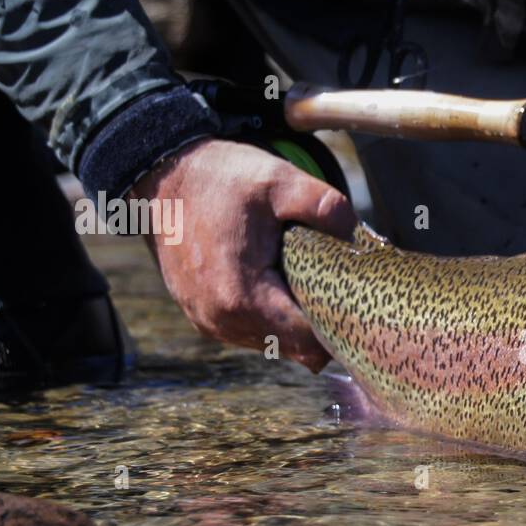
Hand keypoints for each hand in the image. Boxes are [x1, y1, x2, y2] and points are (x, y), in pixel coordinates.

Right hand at [130, 138, 355, 371]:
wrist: (163, 176)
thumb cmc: (223, 179)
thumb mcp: (280, 181)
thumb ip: (326, 207)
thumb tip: (362, 238)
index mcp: (242, 295)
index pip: (310, 339)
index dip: (340, 323)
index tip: (358, 299)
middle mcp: (222, 320)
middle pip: (296, 349)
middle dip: (322, 324)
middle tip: (340, 288)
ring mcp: (209, 324)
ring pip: (275, 345)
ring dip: (296, 323)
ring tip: (307, 282)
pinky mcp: (203, 319)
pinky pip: (252, 334)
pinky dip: (273, 318)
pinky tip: (281, 286)